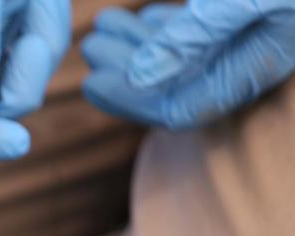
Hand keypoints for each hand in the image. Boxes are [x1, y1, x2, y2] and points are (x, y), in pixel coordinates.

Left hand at [82, 1, 294, 129]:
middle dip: (127, 69)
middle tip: (90, 44)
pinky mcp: (252, 16)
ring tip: (103, 26)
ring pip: (185, 59)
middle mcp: (252, 61)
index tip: (92, 81)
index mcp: (254, 68)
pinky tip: (144, 18)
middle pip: (175, 86)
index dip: (131, 102)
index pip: (180, 110)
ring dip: (140, 45)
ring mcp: (254, 39)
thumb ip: (196, 35)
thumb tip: (141, 79)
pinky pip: (204, 37)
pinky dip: (169, 29)